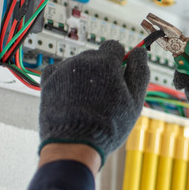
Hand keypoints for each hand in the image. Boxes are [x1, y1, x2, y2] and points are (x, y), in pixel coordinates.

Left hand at [39, 40, 148, 165]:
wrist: (75, 143)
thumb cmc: (108, 125)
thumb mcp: (135, 100)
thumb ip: (139, 72)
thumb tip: (140, 52)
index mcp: (106, 61)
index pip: (114, 46)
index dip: (119, 59)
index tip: (119, 73)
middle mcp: (83, 60)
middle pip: (95, 55)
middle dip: (101, 69)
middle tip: (105, 93)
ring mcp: (63, 69)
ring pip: (78, 64)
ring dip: (83, 75)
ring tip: (87, 100)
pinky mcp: (48, 80)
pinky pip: (59, 71)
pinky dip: (65, 80)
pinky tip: (71, 97)